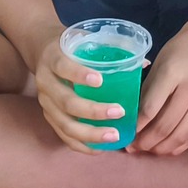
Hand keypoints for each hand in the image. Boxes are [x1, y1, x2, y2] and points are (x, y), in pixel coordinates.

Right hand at [28, 29, 129, 150]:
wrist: (43, 53)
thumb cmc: (71, 48)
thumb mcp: (83, 40)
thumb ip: (109, 49)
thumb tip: (144, 63)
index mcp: (52, 58)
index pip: (63, 67)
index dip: (79, 75)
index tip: (100, 81)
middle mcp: (45, 82)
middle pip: (66, 102)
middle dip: (93, 111)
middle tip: (120, 112)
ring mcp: (46, 103)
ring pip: (65, 124)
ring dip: (91, 133)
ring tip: (115, 135)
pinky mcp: (49, 118)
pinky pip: (64, 136)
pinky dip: (83, 145)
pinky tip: (101, 147)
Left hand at [131, 26, 187, 155]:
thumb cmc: (181, 50)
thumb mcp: (159, 63)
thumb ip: (147, 90)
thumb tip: (132, 117)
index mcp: (172, 74)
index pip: (150, 108)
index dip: (135, 126)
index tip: (124, 134)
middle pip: (164, 126)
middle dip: (145, 141)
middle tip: (132, 147)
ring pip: (179, 136)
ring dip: (160, 148)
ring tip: (146, 149)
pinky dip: (177, 146)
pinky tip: (165, 148)